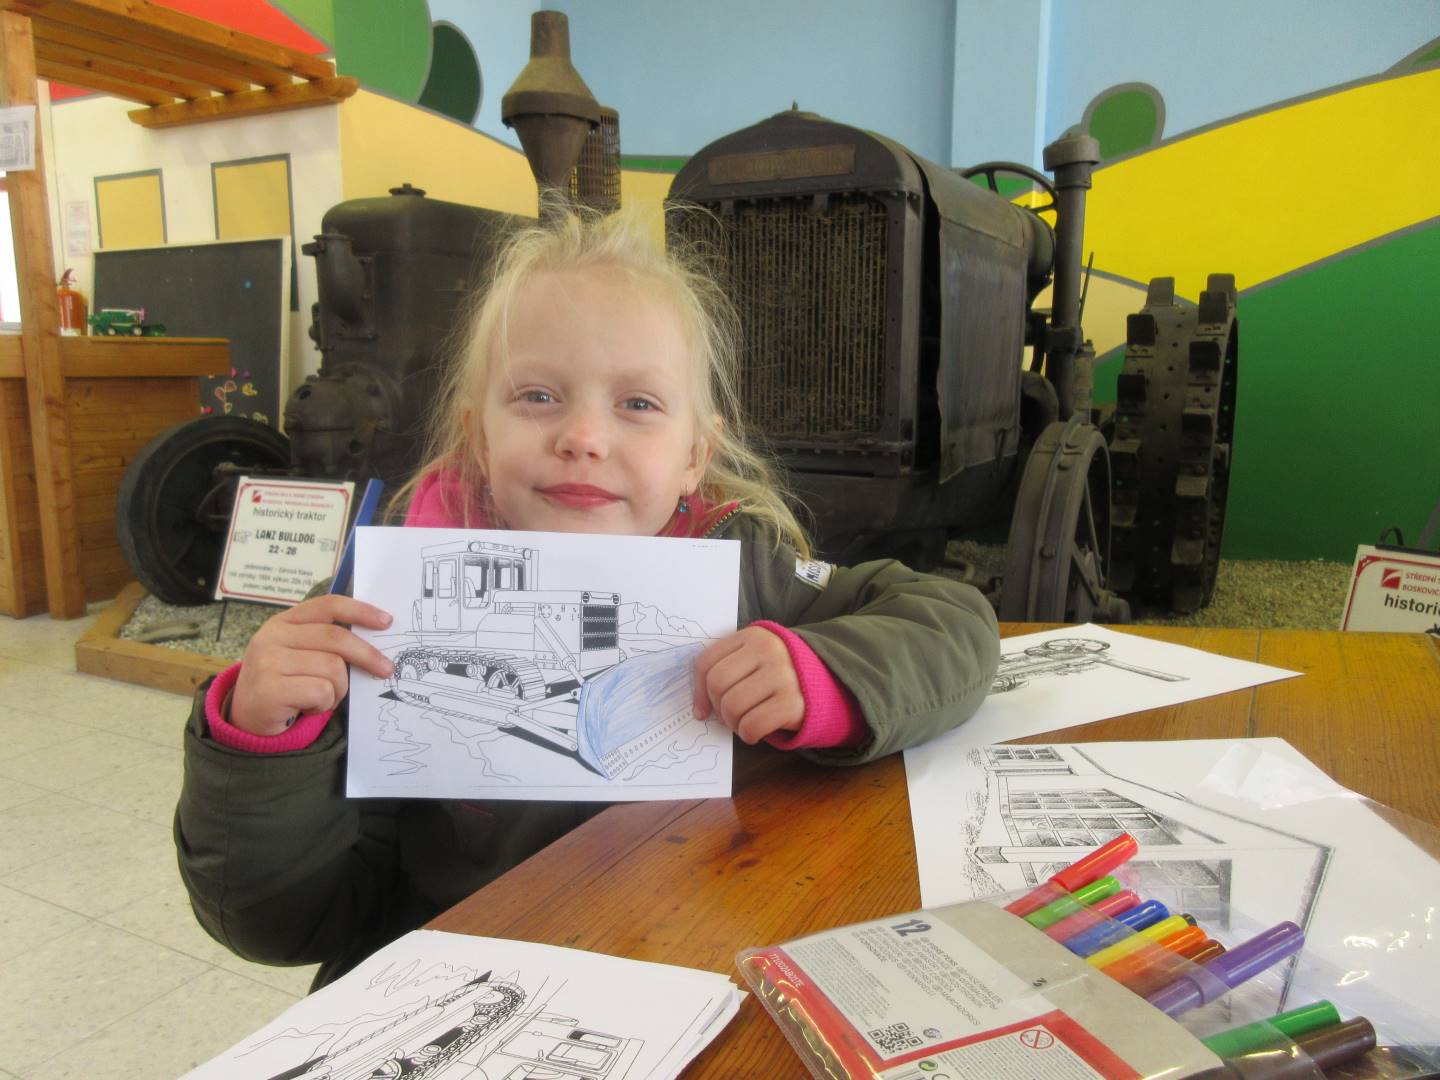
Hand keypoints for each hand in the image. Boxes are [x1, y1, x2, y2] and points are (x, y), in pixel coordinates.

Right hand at [230, 595, 394, 736]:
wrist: (248, 717)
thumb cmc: (285, 684)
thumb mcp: (302, 654)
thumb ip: (328, 643)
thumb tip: (376, 640)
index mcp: (284, 621)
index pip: (328, 605)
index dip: (360, 611)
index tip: (386, 621)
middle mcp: (272, 636)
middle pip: (336, 638)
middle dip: (367, 655)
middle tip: (386, 669)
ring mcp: (268, 661)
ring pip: (332, 669)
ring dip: (338, 689)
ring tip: (322, 697)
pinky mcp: (269, 688)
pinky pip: (321, 692)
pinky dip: (324, 704)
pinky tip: (308, 707)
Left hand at [692, 627, 804, 743]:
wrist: (829, 680)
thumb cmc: (780, 672)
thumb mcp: (754, 657)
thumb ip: (726, 669)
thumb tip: (699, 710)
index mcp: (753, 635)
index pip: (706, 662)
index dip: (697, 691)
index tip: (703, 708)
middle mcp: (769, 650)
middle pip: (717, 684)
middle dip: (717, 707)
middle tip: (729, 715)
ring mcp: (783, 675)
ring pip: (732, 706)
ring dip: (732, 723)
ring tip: (744, 722)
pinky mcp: (793, 702)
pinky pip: (752, 725)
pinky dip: (748, 734)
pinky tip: (755, 732)